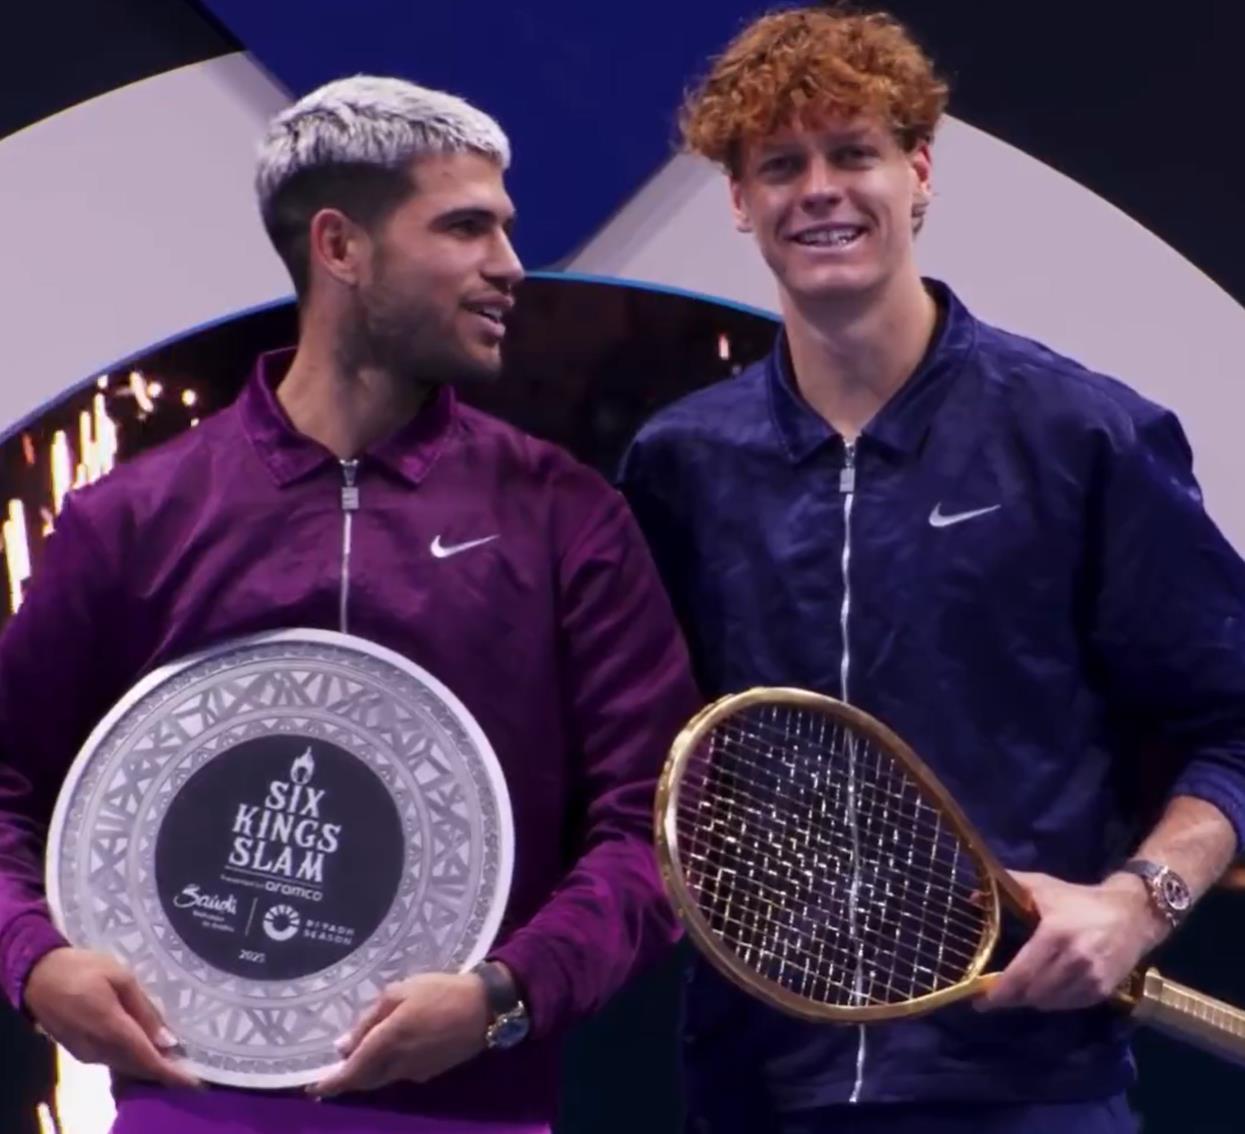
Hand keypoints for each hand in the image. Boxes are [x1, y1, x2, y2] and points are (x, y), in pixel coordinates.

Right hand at [24, 947, 199, 1088]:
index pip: (146, 1059)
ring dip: (147, 1064)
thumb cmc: (83, 969)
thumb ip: (143, 1010)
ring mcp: (87, 1053)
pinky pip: (112, 1060)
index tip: (194, 1080)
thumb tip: (166, 1040)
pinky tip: (146, 1047)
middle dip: (163, 1069)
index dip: (169, 1073)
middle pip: (136, 1066)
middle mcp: (98, 1049)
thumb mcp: (120, 977)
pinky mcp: (80, 1051)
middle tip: (191, 1063)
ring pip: (124, 1065)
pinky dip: (131, 1058)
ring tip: (174, 1055)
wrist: (37, 976)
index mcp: (111, 1028)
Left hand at [308, 970, 489, 1098]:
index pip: (352, 1071)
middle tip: (333, 1069)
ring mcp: (415, 1072)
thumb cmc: (440, 991)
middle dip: (348, 1078)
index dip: (331, 1082)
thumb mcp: (401, 991)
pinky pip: (400, 1073)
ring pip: (382, 1078)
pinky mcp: (430, 1072)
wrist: (484, 1008)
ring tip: (360, 1055)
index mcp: (388, 1042)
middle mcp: (397, 1064)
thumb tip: (344, 1046)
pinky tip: (391, 1049)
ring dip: (368, 1071)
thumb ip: (370, 1018)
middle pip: (365, 1080)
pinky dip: (388, 1066)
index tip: (311, 1088)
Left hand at [975, 871, 1166, 1011]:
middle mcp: (1074, 960)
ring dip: (1031, 1000)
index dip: (999, 991)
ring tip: (1018, 992)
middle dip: (1011, 997)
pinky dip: (1053, 1001)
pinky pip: (1069, 1005)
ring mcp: (1091, 978)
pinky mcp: (1103, 990)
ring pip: (1050, 1003)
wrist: (1132, 914)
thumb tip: (973, 895)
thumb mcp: (1043, 887)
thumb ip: (1009, 887)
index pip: (1022, 974)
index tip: (980, 1000)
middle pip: (1033, 993)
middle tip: (994, 995)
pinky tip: (1045, 991)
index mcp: (1055, 934)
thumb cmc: (1079, 899)